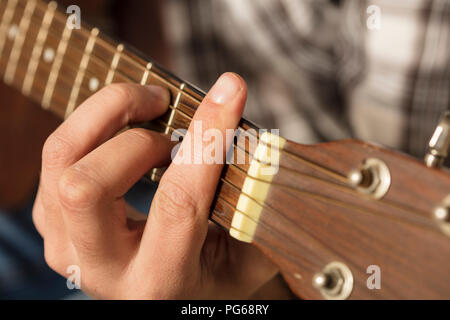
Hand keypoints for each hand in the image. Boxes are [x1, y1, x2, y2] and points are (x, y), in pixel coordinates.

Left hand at [33, 73, 278, 298]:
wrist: (171, 293)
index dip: (206, 139)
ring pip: (61, 158)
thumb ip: (255, 204)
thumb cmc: (214, 274)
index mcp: (159, 281)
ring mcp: (66, 243)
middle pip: (87, 185)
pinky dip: (93, 123)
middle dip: (137, 136)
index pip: (177, 201)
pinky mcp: (51, 218)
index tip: (230, 91)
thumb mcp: (247, 255)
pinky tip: (128, 126)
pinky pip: (58, 153)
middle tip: (173, 115)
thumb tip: (255, 134)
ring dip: (107, 115)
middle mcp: (101, 268)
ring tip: (151, 106)